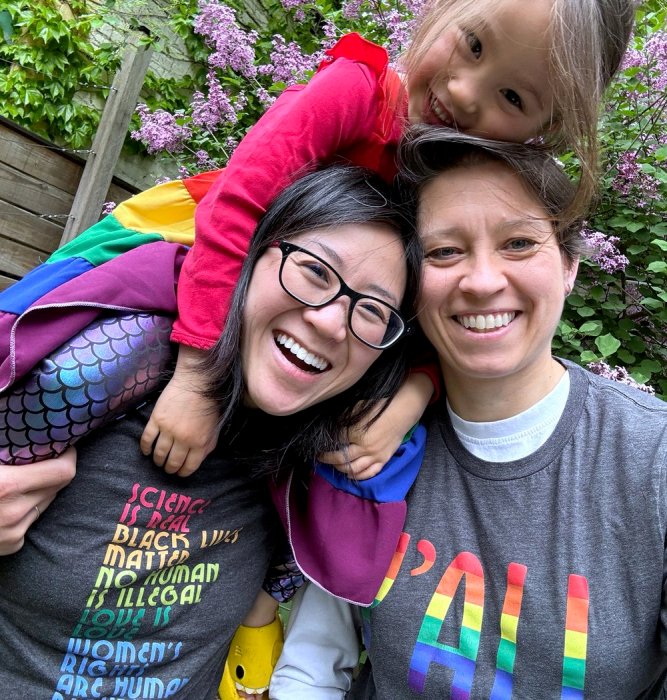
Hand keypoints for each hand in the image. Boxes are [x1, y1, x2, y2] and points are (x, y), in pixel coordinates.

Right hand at [0, 447, 76, 554]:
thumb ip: (10, 452)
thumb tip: (30, 437)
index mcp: (6, 487)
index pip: (63, 472)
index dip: (68, 457)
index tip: (65, 447)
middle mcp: (13, 513)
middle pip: (56, 487)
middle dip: (53, 473)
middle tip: (43, 461)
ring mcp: (13, 533)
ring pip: (45, 504)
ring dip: (40, 493)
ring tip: (23, 483)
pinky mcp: (12, 546)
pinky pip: (32, 520)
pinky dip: (27, 511)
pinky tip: (10, 505)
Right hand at [140, 346, 219, 475]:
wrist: (197, 382)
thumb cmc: (208, 405)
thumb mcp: (214, 429)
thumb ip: (207, 446)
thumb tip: (197, 460)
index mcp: (199, 442)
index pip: (189, 467)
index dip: (183, 473)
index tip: (179, 473)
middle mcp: (183, 439)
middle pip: (172, 463)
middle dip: (169, 469)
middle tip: (167, 468)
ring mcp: (168, 429)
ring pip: (159, 454)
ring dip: (157, 460)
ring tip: (158, 461)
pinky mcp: (156, 420)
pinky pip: (147, 439)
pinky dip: (145, 448)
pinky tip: (146, 451)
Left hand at [318, 372, 433, 479]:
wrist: (402, 412)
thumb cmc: (380, 407)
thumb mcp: (359, 408)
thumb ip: (344, 418)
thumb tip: (330, 425)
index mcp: (356, 433)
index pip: (336, 440)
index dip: (327, 441)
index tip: (321, 441)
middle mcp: (364, 448)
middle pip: (340, 458)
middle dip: (327, 458)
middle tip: (319, 457)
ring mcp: (374, 456)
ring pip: (352, 469)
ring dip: (339, 469)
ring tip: (332, 465)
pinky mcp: (383, 460)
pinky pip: (368, 473)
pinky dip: (357, 476)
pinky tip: (349, 473)